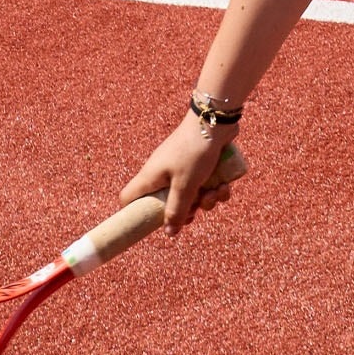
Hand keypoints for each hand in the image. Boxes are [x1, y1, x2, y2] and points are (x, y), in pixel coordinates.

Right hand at [121, 116, 241, 230]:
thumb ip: (176, 211)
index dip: (134, 214)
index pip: (128, 198)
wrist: (216, 120)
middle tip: (196, 210)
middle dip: (186, 211)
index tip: (151, 226)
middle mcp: (163, 174)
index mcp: (151, 177)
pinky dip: (215, 188)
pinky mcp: (200, 165)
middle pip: (166, 204)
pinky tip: (225, 184)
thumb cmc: (194, 151)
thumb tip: (169, 233)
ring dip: (206, 200)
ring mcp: (181, 169)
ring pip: (190, 197)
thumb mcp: (185, 186)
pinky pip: (205, 186)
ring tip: (215, 191)